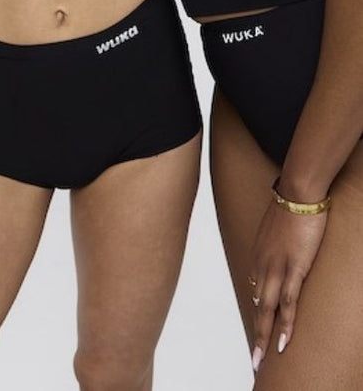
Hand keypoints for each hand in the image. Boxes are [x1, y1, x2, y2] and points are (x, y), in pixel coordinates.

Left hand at [248, 197, 327, 371]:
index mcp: (259, 255)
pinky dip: (285, 324)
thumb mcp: (278, 230)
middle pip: (258, 306)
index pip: (256, 290)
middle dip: (257, 333)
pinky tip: (283, 342)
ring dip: (266, 336)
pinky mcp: (294, 268)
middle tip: (255, 359)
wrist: (297, 194)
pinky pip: (288, 302)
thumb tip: (282, 250)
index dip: (257, 313)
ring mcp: (277, 268)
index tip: (257, 330)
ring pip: (268, 309)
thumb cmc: (291, 207)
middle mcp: (262, 264)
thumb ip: (276, 244)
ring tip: (263, 360)